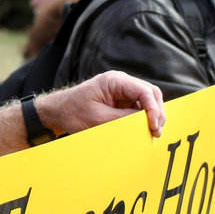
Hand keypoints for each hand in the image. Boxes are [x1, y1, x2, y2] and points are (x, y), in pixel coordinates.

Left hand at [39, 70, 165, 137]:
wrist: (57, 111)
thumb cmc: (73, 112)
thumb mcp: (99, 119)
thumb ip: (124, 119)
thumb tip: (147, 124)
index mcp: (114, 81)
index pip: (144, 91)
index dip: (153, 109)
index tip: (153, 126)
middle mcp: (120, 82)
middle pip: (151, 94)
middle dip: (157, 112)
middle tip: (156, 132)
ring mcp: (122, 91)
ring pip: (148, 101)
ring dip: (152, 116)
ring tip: (152, 133)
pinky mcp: (121, 100)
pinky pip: (139, 107)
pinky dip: (144, 118)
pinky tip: (144, 130)